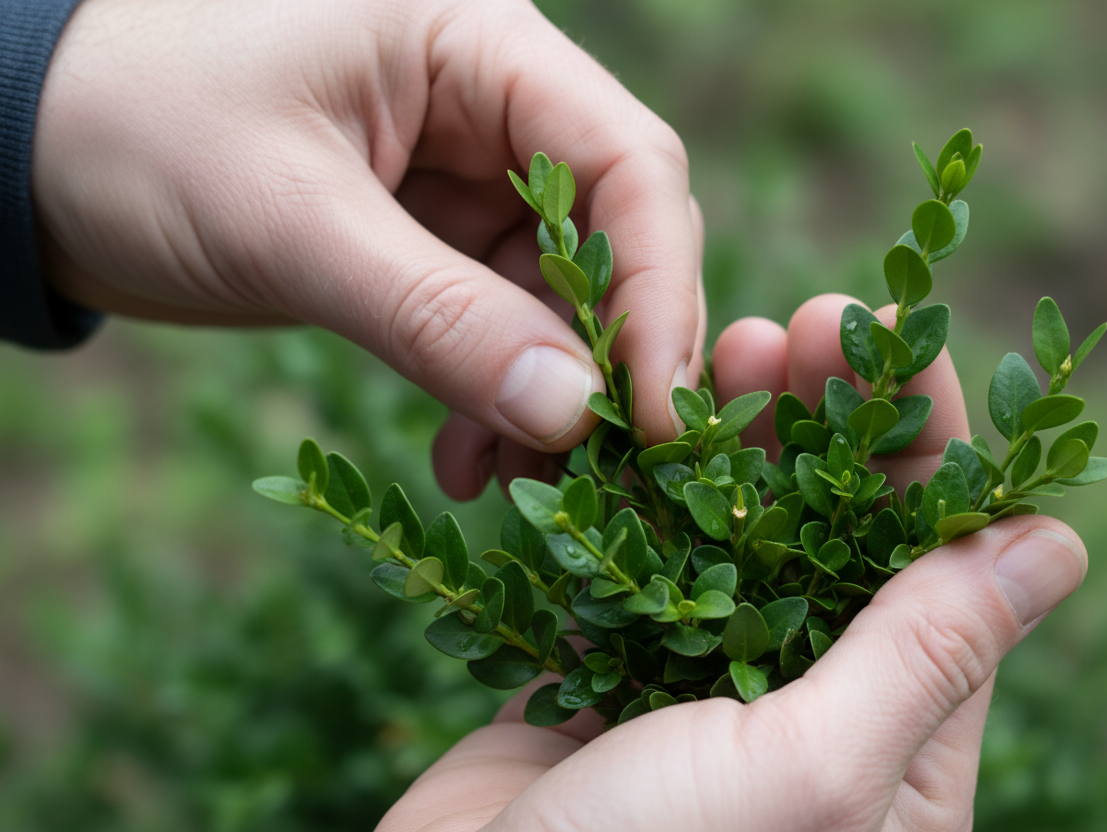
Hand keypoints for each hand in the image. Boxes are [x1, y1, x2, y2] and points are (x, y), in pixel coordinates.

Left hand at [32, 0, 704, 496]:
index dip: (658, 289)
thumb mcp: (289, 218)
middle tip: (600, 465)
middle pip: (615, 236)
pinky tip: (467, 460)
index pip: (626, 162)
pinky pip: (500, 328)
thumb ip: (436, 315)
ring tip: (517, 483)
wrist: (32, 154)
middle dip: (610, 356)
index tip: (655, 413)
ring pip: (561, 298)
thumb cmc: (138, 129)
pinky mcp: (431, 241)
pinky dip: (495, 398)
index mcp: (480, 44)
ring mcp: (466, 177)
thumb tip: (573, 412)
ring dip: (552, 397)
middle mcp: (493, 105)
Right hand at [373, 295, 1086, 831]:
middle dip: (822, 416)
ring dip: (731, 436)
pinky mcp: (616, 664)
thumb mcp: (815, 768)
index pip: (945, 562)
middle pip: (840, 527)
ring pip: (738, 527)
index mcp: (899, 745)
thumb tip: (1055, 541)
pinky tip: (631, 417)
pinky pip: (643, 554)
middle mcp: (813, 707)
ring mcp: (708, 681)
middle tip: (786, 326)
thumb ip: (928, 653)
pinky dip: (638, 484)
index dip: (929, 438)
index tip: (891, 331)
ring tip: (709, 354)